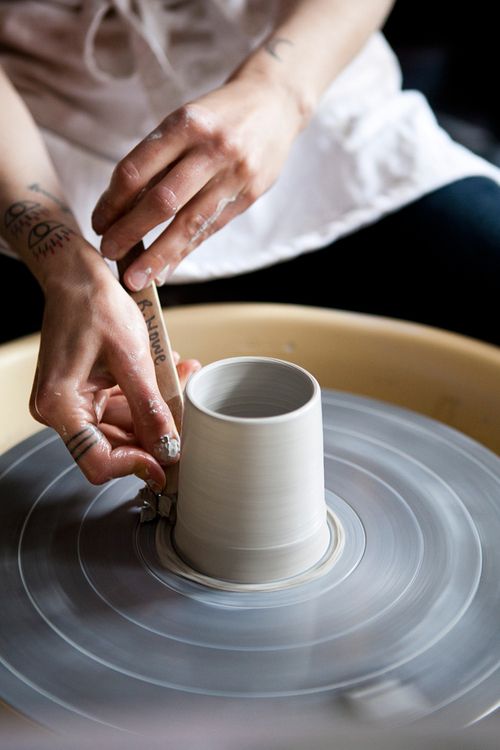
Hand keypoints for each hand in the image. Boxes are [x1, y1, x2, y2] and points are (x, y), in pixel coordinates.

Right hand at [30, 250, 199, 488]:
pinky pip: (118, 406)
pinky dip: (144, 396)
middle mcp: (58, 410)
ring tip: (185, 379)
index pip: (98, 462)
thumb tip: (167, 450)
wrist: (77, 275)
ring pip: (121, 426)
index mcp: (60, 405)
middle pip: (112, 447)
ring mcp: (70, 402)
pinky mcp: (83, 392)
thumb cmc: (96, 305)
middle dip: (153, 434)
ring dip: (155, 410)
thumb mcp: (132, 359)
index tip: (168, 462)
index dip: (135, 467)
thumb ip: (149, 409)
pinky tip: (170, 373)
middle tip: (188, 417)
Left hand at [92, 75, 303, 289]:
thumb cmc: (219, 116)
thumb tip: (123, 209)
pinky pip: (209, 229)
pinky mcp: (249, 194)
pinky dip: (184, 252)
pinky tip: (166, 269)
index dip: (112, 202)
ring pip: (187, 223)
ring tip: (135, 278)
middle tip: (109, 253)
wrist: (275, 103)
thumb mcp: (186, 121)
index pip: (136, 171)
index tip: (98, 223)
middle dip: (129, 232)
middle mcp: (210, 149)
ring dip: (157, 255)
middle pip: (160, 201)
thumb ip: (159, 159)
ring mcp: (233, 174)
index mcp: (184, 124)